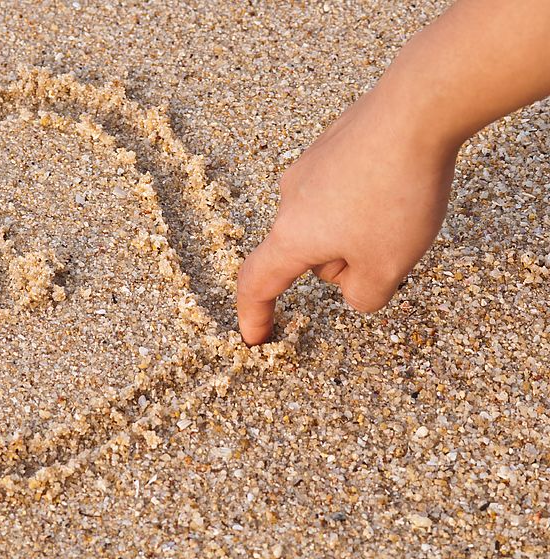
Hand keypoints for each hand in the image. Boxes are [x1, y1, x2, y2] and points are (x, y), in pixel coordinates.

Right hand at [236, 88, 458, 344]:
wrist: (417, 108)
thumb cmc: (396, 194)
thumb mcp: (387, 268)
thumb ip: (363, 297)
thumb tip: (353, 289)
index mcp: (293, 236)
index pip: (258, 284)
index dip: (254, 315)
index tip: (255, 336)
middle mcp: (290, 200)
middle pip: (306, 253)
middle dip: (341, 265)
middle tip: (390, 258)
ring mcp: (309, 166)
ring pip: (327, 220)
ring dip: (356, 231)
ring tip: (402, 213)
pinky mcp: (332, 144)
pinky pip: (342, 188)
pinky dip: (364, 200)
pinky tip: (399, 186)